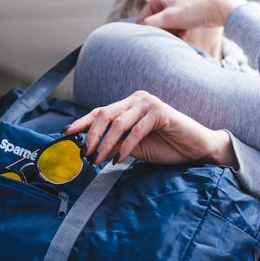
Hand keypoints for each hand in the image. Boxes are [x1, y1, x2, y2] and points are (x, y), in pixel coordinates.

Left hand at [64, 91, 237, 167]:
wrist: (194, 149)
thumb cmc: (164, 147)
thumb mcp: (132, 148)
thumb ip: (113, 146)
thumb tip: (89, 151)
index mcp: (128, 105)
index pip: (99, 112)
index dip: (81, 123)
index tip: (65, 133)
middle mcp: (136, 100)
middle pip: (104, 114)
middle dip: (90, 135)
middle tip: (83, 154)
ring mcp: (149, 103)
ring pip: (118, 123)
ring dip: (104, 144)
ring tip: (97, 161)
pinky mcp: (161, 112)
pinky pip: (136, 130)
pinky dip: (125, 147)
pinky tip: (118, 160)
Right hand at [137, 0, 245, 36]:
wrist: (218, 9)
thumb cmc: (194, 10)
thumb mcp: (169, 18)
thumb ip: (151, 24)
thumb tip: (138, 31)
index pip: (142, 20)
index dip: (144, 32)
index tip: (148, 42)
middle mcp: (164, 3)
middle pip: (153, 26)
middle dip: (158, 35)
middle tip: (163, 42)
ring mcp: (173, 11)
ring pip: (164, 29)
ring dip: (168, 36)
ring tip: (173, 40)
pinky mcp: (183, 18)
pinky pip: (174, 31)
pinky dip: (177, 36)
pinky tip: (182, 39)